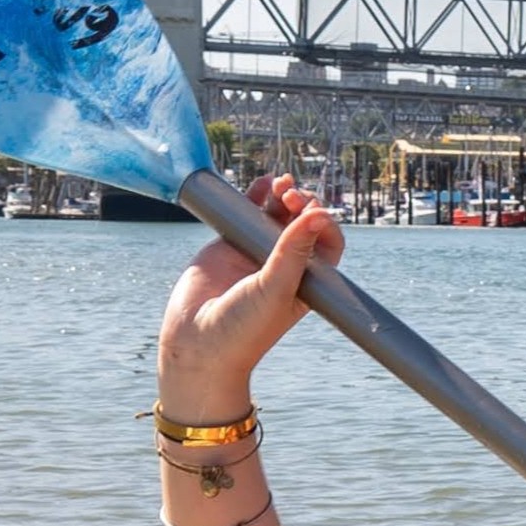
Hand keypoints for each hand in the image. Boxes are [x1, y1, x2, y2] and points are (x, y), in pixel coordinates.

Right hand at [156, 174, 343, 417]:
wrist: (197, 343)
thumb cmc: (244, 329)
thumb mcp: (275, 289)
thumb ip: (292, 252)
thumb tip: (318, 215)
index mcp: (307, 282)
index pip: (327, 245)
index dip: (324, 225)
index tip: (314, 214)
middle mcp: (285, 266)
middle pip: (304, 224)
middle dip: (303, 205)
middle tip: (293, 198)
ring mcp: (257, 253)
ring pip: (276, 214)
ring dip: (283, 195)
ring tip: (282, 184)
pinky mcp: (230, 244)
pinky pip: (247, 213)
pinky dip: (256, 195)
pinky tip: (263, 183)